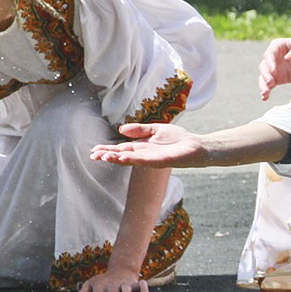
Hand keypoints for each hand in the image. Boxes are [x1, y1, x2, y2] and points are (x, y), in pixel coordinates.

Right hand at [91, 122, 207, 167]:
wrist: (196, 146)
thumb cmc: (178, 139)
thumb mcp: (155, 129)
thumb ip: (139, 129)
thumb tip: (120, 130)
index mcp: (142, 147)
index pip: (121, 149)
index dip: (108, 149)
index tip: (94, 150)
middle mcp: (144, 154)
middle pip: (122, 155)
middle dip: (108, 156)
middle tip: (93, 156)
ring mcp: (152, 159)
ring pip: (130, 160)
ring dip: (116, 159)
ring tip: (103, 158)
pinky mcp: (161, 162)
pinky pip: (144, 161)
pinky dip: (132, 159)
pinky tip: (122, 158)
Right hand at [257, 36, 290, 99]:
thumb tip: (287, 58)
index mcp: (278, 46)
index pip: (269, 54)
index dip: (270, 62)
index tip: (273, 70)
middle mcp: (273, 57)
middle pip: (264, 66)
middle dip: (265, 75)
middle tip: (270, 82)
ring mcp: (274, 69)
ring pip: (264, 77)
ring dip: (263, 85)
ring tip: (265, 93)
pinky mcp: (277, 79)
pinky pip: (269, 85)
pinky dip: (266, 91)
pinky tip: (265, 97)